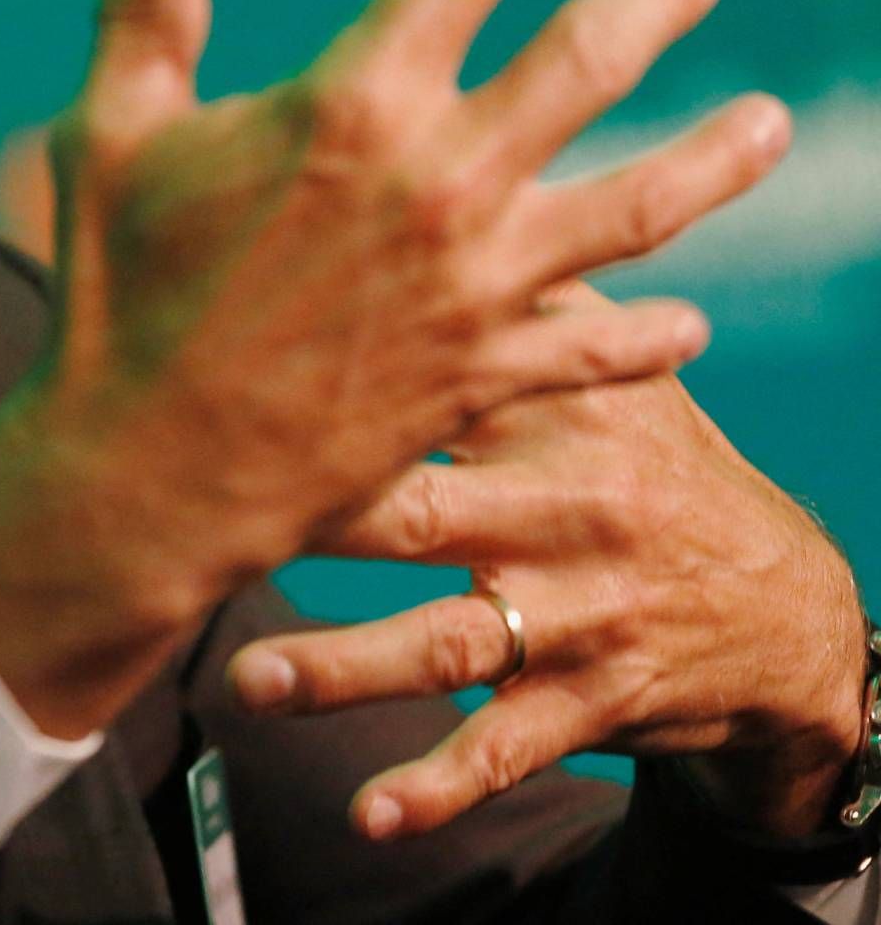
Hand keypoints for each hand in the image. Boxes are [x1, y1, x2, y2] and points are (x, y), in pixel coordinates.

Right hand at [0, 0, 791, 739]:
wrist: (140, 471)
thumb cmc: (114, 292)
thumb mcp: (111, 129)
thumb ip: (141, 2)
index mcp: (349, 104)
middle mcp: (439, 183)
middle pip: (584, 64)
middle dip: (651, 1)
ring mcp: (476, 288)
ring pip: (639, 207)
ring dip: (715, 158)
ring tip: (771, 122)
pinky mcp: (483, 377)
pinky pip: (598, 353)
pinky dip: (651, 340)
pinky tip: (689, 325)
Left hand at [226, 284, 865, 842]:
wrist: (787, 604)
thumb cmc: (655, 462)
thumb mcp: (620, 370)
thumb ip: (523, 296)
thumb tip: (431, 181)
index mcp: (560, 411)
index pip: (441, 380)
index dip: (344, 376)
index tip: (232, 366)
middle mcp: (568, 509)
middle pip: (426, 512)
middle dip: (321, 519)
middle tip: (208, 523)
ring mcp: (578, 613)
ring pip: (449, 641)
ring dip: (345, 666)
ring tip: (247, 680)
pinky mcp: (590, 701)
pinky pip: (504, 750)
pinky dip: (436, 788)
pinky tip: (367, 814)